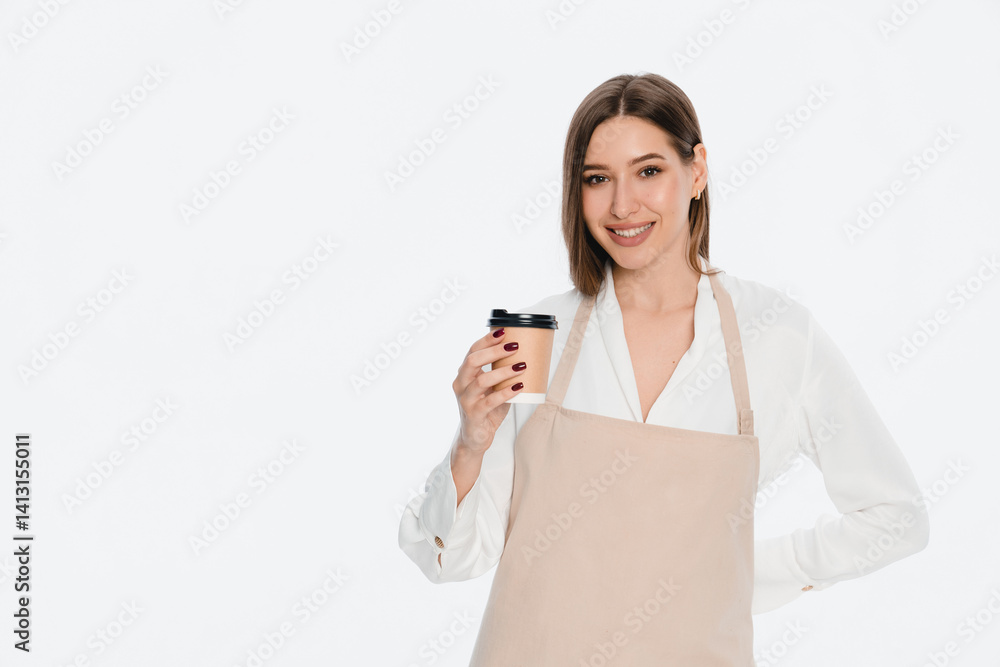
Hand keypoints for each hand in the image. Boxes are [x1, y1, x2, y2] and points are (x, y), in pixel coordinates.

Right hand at [452, 327, 525, 454]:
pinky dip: (506, 393)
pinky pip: (490, 402)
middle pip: (473, 361)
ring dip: (503, 371)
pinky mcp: (473, 415)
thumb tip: (526, 356)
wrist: (475, 437)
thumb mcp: (493, 388)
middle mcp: (461, 384)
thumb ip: (501, 373)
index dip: (487, 340)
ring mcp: (466, 400)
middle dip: (494, 351)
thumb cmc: (486, 409)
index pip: (473, 351)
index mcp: (465, 374)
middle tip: (514, 346)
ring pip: (482, 381)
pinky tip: (518, 387)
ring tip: (521, 366)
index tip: (504, 331)